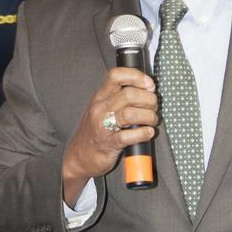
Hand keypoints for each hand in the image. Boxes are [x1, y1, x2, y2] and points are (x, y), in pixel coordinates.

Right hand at [62, 66, 157, 205]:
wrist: (78, 156)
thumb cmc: (94, 131)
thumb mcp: (101, 108)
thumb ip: (118, 97)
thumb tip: (145, 89)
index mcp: (99, 96)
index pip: (116, 75)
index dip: (136, 76)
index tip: (149, 85)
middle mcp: (100, 108)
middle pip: (129, 94)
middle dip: (149, 100)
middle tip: (153, 107)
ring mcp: (103, 126)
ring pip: (131, 114)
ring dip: (149, 116)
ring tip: (151, 121)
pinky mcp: (109, 144)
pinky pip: (129, 136)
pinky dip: (144, 133)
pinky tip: (147, 133)